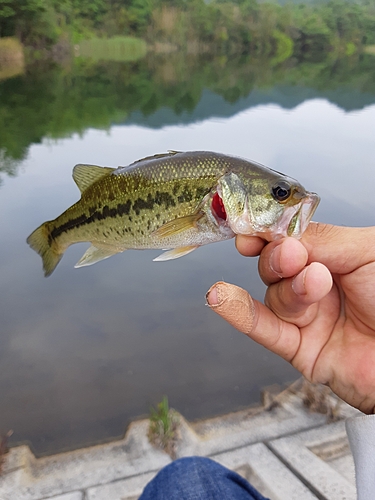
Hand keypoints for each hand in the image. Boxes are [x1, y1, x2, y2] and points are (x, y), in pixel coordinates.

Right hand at [206, 223, 374, 413]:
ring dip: (290, 288)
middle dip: (279, 259)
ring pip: (274, 295)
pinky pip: (264, 330)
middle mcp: (317, 287)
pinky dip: (239, 314)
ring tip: (316, 284)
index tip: (250, 225)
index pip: (289, 239)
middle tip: (293, 255)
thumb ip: (322, 239)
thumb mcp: (368, 253)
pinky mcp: (301, 350)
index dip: (268, 231)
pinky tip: (221, 298)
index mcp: (335, 259)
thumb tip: (280, 232)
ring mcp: (309, 319)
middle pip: (275, 266)